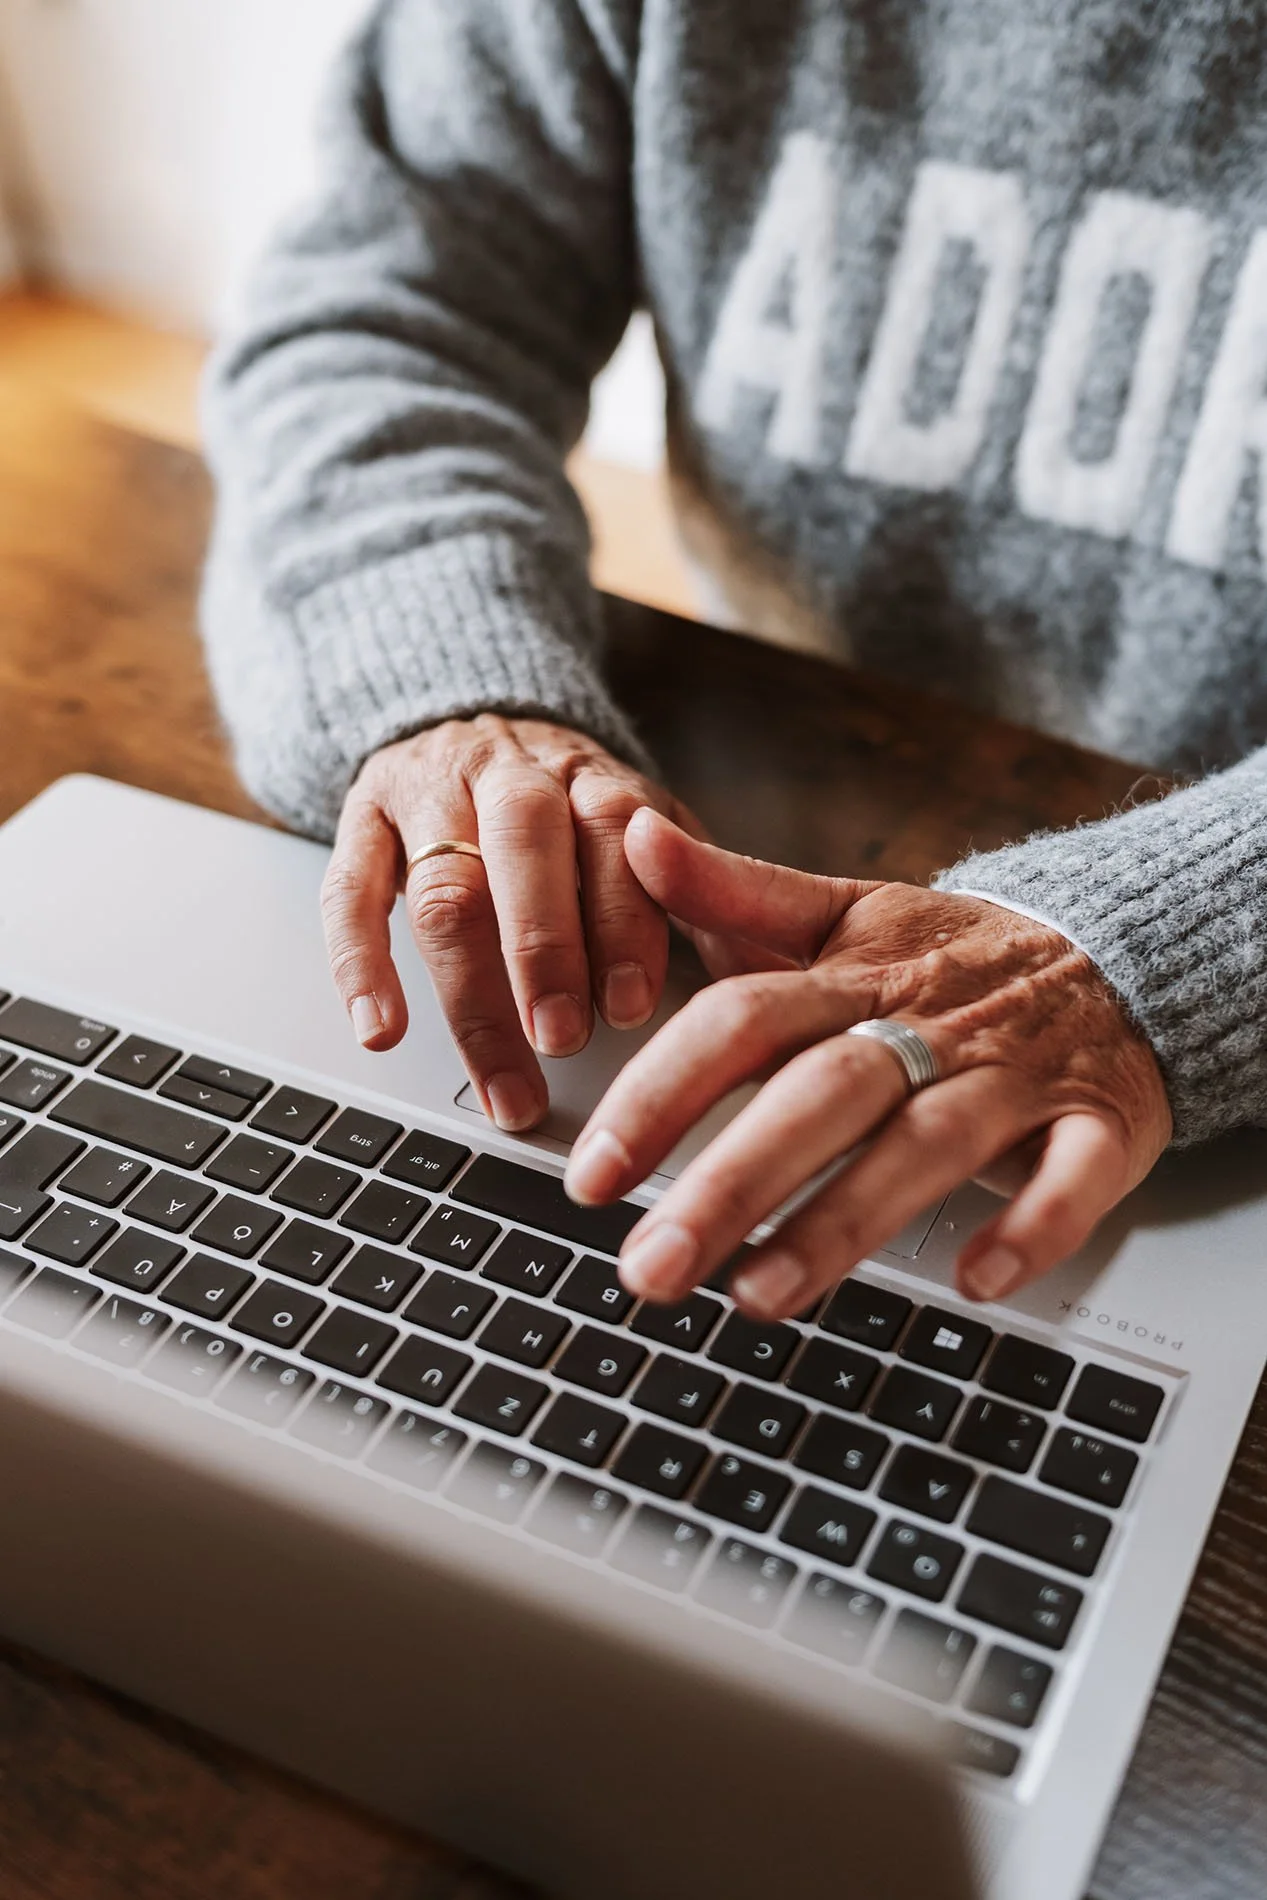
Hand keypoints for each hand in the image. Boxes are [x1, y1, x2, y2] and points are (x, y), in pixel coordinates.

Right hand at [321, 717, 703, 1131]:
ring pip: (443, 885)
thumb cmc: (572, 810)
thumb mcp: (650, 834)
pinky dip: (359, 965)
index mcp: (594, 780)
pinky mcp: (361, 819)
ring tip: (500, 1074)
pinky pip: (346, 891)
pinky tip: (381, 1031)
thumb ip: (702, 900)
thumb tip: (773, 985)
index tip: (632, 1007)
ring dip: (470, 989)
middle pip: (523, 850)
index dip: (622, 922)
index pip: (613, 836)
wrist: (470, 707)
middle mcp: (511, 777)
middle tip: (561, 1038)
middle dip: (544, 949)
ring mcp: (429, 795)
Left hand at [564, 811, 1171, 1313]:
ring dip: (843, 1221)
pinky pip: (1075, 1176)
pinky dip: (1031, 1227)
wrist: (1122, 950)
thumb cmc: (954, 955)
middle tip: (649, 1267)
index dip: (662, 1092)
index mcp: (855, 974)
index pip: (743, 1020)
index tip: (593, 1174)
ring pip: (928, 1146)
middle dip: (731, 1181)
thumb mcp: (844, 911)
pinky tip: (974, 1281)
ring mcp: (1016, 1075)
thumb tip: (631, 838)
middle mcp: (928, 1024)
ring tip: (757, 1296)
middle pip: (822, 1094)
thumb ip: (735, 890)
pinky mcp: (1101, 1122)